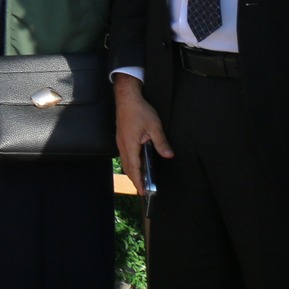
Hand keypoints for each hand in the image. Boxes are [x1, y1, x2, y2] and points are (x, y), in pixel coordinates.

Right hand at [113, 73, 172, 191]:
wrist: (126, 97)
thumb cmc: (139, 110)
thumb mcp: (155, 126)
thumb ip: (161, 142)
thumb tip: (168, 155)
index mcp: (130, 144)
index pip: (134, 167)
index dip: (138, 181)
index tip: (142, 191)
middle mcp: (122, 145)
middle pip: (127, 167)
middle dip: (134, 179)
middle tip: (142, 190)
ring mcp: (120, 141)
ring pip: (125, 161)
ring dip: (132, 171)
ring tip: (140, 180)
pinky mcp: (121, 137)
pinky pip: (124, 154)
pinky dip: (130, 163)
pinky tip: (136, 163)